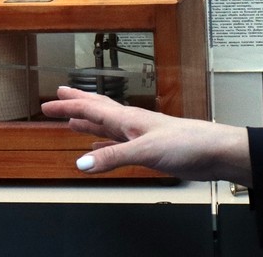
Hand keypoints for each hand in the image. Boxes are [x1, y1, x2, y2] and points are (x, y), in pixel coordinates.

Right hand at [40, 86, 252, 184]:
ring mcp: (140, 135)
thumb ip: (113, 156)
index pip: (92, 109)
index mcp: (129, 119)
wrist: (215, 151)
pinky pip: (118, 142)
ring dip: (88, 122)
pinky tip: (100, 147)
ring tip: (72, 120)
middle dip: (76, 104)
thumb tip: (81, 162)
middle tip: (56, 99)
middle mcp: (132, 123)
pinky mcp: (149, 149)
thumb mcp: (145, 151)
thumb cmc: (188, 143)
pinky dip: (104, 142)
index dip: (68, 106)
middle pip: (98, 110)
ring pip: (107, 125)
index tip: (48, 104)